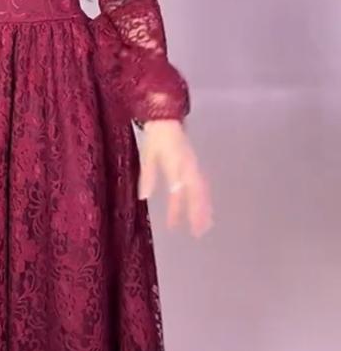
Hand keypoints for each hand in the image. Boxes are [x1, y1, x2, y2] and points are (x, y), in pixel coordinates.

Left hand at [137, 120, 212, 237]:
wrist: (167, 118)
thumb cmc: (155, 137)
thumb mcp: (147, 155)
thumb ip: (147, 176)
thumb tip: (144, 197)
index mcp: (175, 163)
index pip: (178, 186)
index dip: (176, 205)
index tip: (174, 222)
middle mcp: (188, 166)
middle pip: (196, 192)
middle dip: (197, 213)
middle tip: (198, 232)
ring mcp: (194, 166)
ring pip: (202, 191)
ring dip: (204, 209)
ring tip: (205, 226)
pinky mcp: (195, 166)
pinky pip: (202, 185)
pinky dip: (204, 200)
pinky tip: (204, 211)